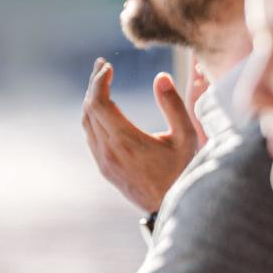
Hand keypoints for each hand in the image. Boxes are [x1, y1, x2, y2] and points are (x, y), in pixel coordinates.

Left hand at [81, 61, 205, 214]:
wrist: (171, 206)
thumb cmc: (183, 171)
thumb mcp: (186, 137)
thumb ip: (173, 105)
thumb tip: (160, 77)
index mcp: (126, 140)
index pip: (99, 102)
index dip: (100, 80)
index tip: (108, 66)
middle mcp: (108, 150)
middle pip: (89, 108)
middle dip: (94, 84)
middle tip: (102, 65)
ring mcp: (103, 160)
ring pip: (86, 122)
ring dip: (92, 100)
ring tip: (101, 82)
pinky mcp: (104, 168)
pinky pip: (91, 136)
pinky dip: (93, 116)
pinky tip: (104, 109)